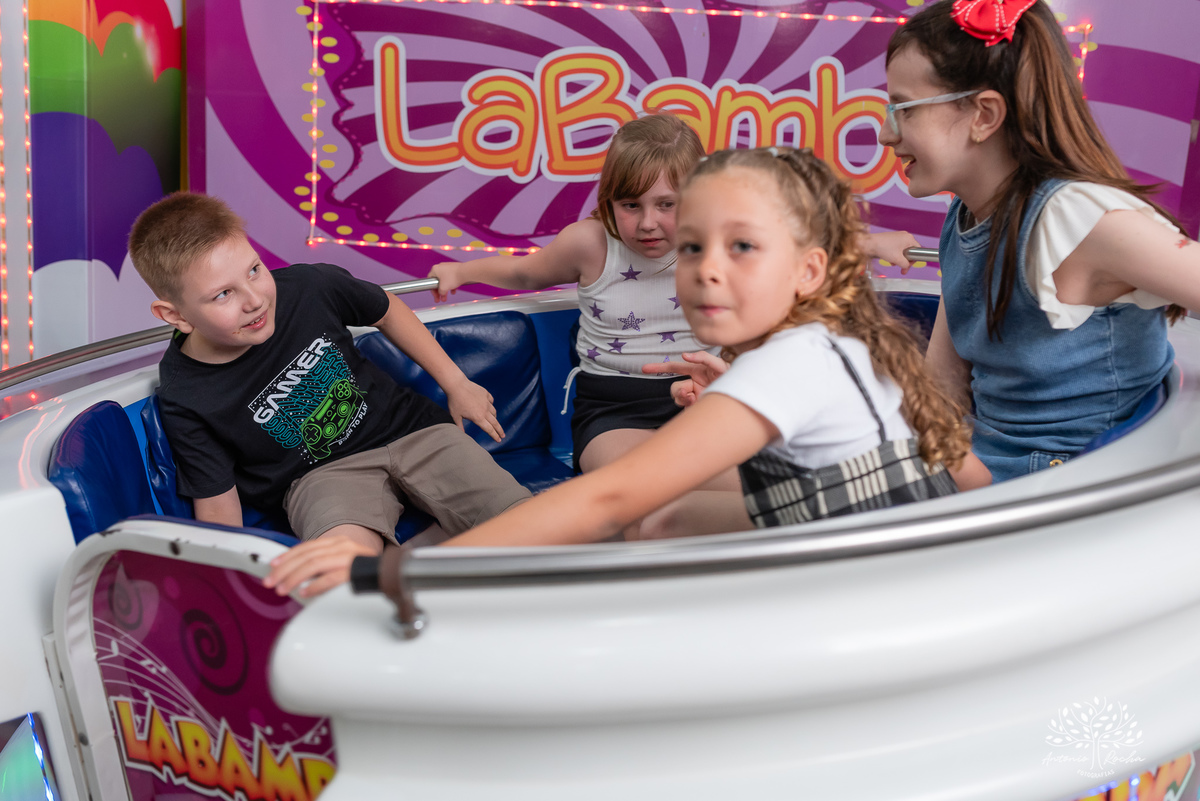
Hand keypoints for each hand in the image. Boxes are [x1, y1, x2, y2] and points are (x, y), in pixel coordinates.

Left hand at [263, 535, 379, 597]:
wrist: (391, 573)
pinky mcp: (354, 572)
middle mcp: (342, 546)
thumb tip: (296, 573)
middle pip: (306, 556)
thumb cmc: (364, 570)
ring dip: (294, 578)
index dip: (286, 556)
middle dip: (284, 570)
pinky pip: (330, 578)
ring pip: (313, 565)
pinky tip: (304, 592)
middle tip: (271, 582)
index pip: (306, 547)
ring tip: (283, 589)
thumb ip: (322, 563)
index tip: (273, 566)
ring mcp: (349, 558)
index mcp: (337, 542)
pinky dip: (314, 586)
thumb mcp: (341, 560)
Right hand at [428, 262, 463, 302]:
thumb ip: (440, 292)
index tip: (436, 295)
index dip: (432, 290)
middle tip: (440, 298)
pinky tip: (454, 290)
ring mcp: (448, 268)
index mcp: (435, 269)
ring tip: (447, 296)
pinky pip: (451, 278)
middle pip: (438, 282)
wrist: (466, 272)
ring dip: (446, 289)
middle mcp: (441, 267)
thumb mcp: (443, 288)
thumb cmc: (453, 277)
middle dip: (440, 291)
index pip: (430, 281)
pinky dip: (452, 285)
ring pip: (445, 281)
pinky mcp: (455, 269)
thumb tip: (441, 294)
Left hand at [445, 376, 503, 441]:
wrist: (457, 385)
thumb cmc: (454, 401)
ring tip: (494, 421)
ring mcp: (486, 401)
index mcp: (478, 418)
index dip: (495, 436)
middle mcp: (484, 411)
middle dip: (500, 430)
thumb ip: (459, 426)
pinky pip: (491, 401)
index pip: (489, 429)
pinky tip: (489, 406)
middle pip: (495, 423)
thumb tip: (461, 435)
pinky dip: (491, 405)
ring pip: (494, 412)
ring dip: (494, 418)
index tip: (499, 440)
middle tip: (503, 435)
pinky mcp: (485, 394)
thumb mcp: (455, 416)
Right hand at [641, 351, 727, 406]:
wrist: (743, 398)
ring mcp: (694, 397)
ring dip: (684, 399)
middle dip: (678, 392)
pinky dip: (688, 406)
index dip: (659, 368)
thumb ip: (704, 358)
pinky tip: (699, 405)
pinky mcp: (695, 408)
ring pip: (677, 398)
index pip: (674, 368)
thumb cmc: (733, 379)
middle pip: (674, 387)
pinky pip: (684, 408)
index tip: (644, 369)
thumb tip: (685, 355)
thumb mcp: (720, 365)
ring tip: (697, 401)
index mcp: (696, 371)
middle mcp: (693, 384)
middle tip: (687, 395)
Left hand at [861, 230, 920, 273]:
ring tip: (892, 262)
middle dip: (904, 261)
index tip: (907, 267)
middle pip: (910, 251)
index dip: (913, 261)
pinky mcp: (892, 238)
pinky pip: (897, 248)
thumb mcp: (898, 259)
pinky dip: (894, 255)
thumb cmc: (883, 248)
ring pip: (903, 251)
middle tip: (901, 269)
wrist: (869, 243)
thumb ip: (906, 264)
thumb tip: (906, 266)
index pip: (918, 251)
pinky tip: (889, 259)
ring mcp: (898, 236)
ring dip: (899, 259)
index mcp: (909, 238)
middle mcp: (905, 236)